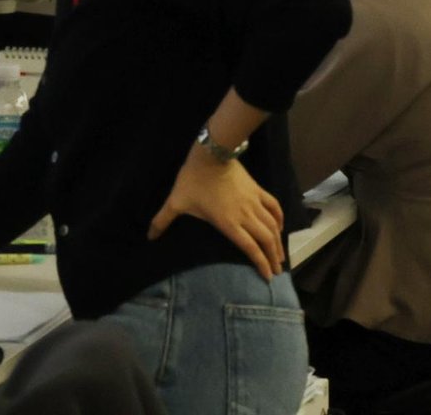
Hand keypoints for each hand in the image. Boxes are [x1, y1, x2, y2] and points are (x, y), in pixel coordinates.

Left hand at [148, 146, 285, 279]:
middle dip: (273, 258)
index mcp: (229, 223)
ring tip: (280, 255)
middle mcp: (246, 216)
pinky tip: (280, 226)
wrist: (212, 154)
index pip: (250, 248)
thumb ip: (162, 221)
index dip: (260, 264)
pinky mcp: (257, 190)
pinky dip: (279, 218)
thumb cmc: (194, 179)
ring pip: (272, 225)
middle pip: (266, 240)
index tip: (267, 277)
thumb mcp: (176, 202)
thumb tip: (149, 237)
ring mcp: (254, 202)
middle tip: (277, 271)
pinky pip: (273, 206)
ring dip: (278, 241)